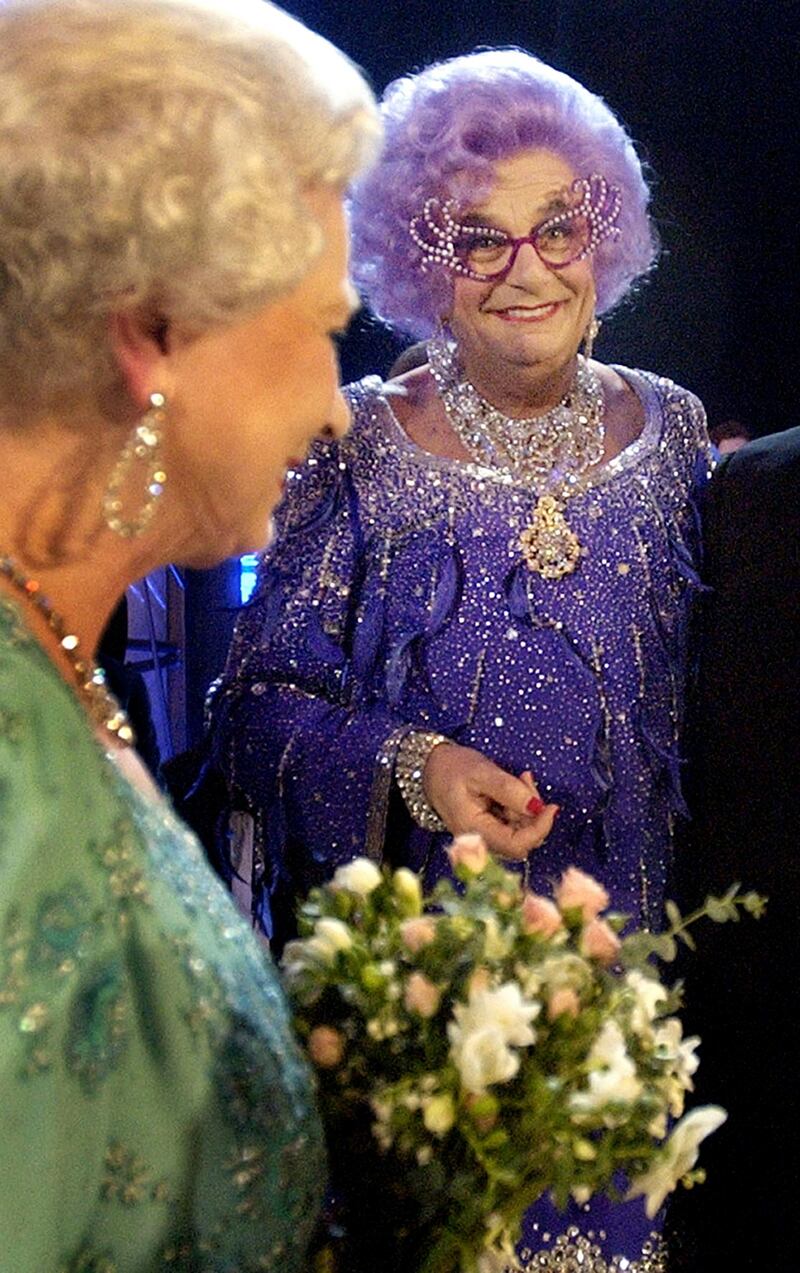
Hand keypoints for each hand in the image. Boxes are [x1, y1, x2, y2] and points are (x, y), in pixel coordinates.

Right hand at [422, 744, 558, 860]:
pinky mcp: (491, 828)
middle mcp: (481, 840)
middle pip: (522, 839)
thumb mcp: (480, 772)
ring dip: (528, 807)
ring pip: (521, 831)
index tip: (551, 806)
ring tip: (520, 778)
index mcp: (475, 830)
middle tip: (525, 781)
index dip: (539, 829)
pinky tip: (515, 785)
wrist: (430, 767)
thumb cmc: (451, 768)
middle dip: (533, 813)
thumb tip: (537, 807)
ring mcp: (486, 836)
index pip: (517, 845)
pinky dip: (521, 805)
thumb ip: (509, 790)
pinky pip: (514, 823)